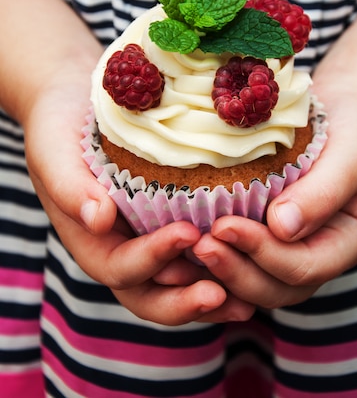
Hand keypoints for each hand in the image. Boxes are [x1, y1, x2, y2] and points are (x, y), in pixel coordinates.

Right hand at [25, 70, 253, 324]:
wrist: (75, 106)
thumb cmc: (59, 128)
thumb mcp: (54, 151)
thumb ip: (71, 187)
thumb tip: (99, 220)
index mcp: (92, 241)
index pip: (121, 267)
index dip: (153, 258)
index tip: (188, 233)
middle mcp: (121, 249)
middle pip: (152, 295)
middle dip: (185, 301)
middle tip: (224, 294)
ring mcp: (147, 239)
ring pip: (178, 284)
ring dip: (211, 295)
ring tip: (248, 300)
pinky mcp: (170, 222)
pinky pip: (195, 255)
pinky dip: (221, 265)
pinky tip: (252, 260)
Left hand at [192, 87, 356, 307]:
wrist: (350, 113)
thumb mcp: (351, 156)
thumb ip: (324, 191)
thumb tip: (281, 227)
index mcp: (345, 243)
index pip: (302, 268)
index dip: (262, 253)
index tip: (224, 226)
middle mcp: (318, 254)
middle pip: (275, 287)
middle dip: (235, 271)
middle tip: (199, 245)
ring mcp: (294, 247)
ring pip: (256, 280)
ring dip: (222, 271)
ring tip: (188, 247)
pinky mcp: (271, 232)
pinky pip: (244, 256)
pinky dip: (220, 255)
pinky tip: (188, 240)